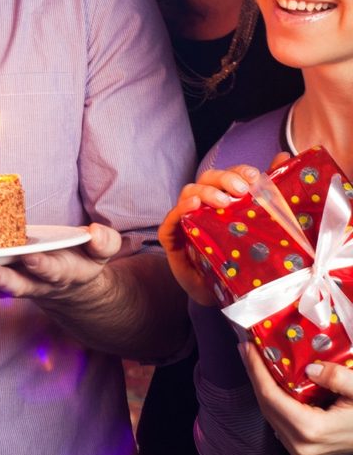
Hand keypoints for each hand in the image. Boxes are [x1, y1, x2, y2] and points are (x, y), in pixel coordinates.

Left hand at [0, 222, 120, 300]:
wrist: (69, 283)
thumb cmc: (82, 257)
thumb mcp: (101, 250)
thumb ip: (104, 241)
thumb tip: (96, 232)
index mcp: (63, 274)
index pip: (52, 271)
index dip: (42, 265)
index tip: (31, 256)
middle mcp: (37, 284)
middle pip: (18, 286)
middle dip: (1, 280)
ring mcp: (16, 286)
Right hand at [158, 165, 258, 305]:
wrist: (225, 295)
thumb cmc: (240, 260)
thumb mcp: (259, 228)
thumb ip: (270, 195)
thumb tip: (283, 158)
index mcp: (224, 198)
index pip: (228, 175)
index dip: (238, 171)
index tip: (255, 177)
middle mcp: (203, 204)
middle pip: (207, 179)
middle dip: (224, 179)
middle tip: (241, 190)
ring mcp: (185, 219)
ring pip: (189, 193)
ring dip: (205, 193)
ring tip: (222, 202)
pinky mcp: (172, 237)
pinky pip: (170, 220)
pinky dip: (179, 210)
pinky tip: (192, 207)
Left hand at [240, 343, 352, 454]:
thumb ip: (337, 378)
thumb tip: (309, 368)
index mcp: (311, 429)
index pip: (270, 396)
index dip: (255, 369)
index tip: (246, 346)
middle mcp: (300, 446)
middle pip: (265, 405)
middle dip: (254, 374)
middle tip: (246, 348)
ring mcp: (300, 454)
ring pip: (269, 414)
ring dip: (260, 386)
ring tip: (254, 360)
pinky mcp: (302, 454)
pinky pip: (278, 421)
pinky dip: (271, 400)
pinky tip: (270, 381)